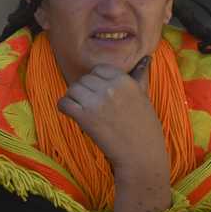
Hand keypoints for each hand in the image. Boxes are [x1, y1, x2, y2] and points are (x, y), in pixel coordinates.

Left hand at [57, 58, 166, 173]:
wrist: (140, 154)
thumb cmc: (145, 126)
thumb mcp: (144, 96)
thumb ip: (139, 77)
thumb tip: (146, 58)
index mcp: (124, 80)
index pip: (98, 69)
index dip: (96, 81)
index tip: (99, 92)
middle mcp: (109, 88)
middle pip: (84, 79)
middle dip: (84, 90)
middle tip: (90, 104)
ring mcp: (96, 102)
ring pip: (72, 89)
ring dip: (73, 99)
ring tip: (81, 109)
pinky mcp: (84, 117)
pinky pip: (64, 103)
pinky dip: (64, 108)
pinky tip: (72, 114)